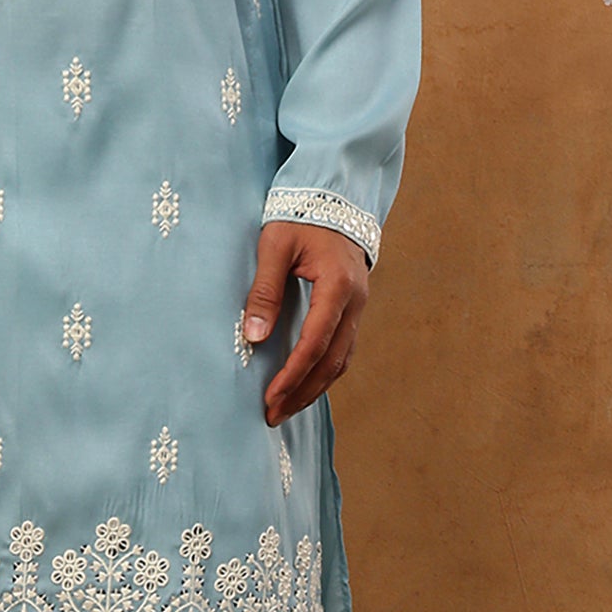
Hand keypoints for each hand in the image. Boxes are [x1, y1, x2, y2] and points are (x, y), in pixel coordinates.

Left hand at [243, 220, 370, 425]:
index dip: (293, 375)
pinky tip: (305, 383)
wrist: (333, 196)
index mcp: (337, 286)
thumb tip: (252, 337)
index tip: (270, 397)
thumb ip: (264, 291)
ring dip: (315, 386)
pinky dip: (324, 370)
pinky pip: (343, 348)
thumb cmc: (299, 216)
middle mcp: (355, 301)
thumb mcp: (274, 246)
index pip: (315, 343)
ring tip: (286, 407)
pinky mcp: (353, 306)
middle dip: (303, 392)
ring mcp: (358, 305)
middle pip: (333, 361)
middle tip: (274, 415)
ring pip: (342, 359)